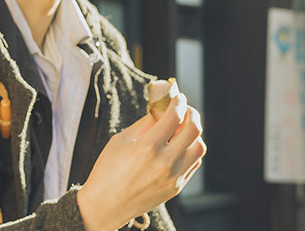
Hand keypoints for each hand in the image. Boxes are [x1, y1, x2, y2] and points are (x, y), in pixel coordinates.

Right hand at [76, 93, 205, 230]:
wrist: (105, 206)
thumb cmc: (107, 171)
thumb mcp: (120, 140)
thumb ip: (144, 123)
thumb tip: (160, 109)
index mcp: (147, 147)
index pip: (174, 116)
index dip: (179, 102)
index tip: (178, 98)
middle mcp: (165, 163)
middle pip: (194, 129)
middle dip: (191, 114)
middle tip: (185, 110)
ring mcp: (173, 177)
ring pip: (199, 147)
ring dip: (194, 134)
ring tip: (182, 130)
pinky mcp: (176, 188)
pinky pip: (194, 164)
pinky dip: (190, 151)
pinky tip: (179, 147)